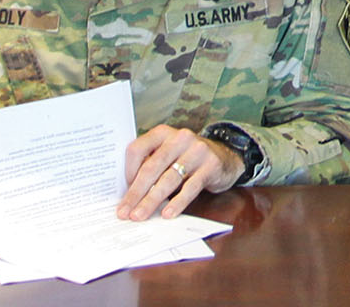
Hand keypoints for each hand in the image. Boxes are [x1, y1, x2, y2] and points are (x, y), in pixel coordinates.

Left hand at [118, 126, 246, 220]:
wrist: (225, 156)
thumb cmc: (188, 159)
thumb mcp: (169, 154)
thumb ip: (151, 165)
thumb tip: (128, 192)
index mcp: (163, 133)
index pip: (137, 149)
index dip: (128, 171)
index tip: (124, 190)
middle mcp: (179, 138)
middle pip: (152, 167)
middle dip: (136, 192)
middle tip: (125, 212)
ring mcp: (197, 151)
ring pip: (169, 179)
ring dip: (152, 200)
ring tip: (140, 215)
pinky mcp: (210, 166)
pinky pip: (190, 187)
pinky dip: (177, 202)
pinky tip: (167, 213)